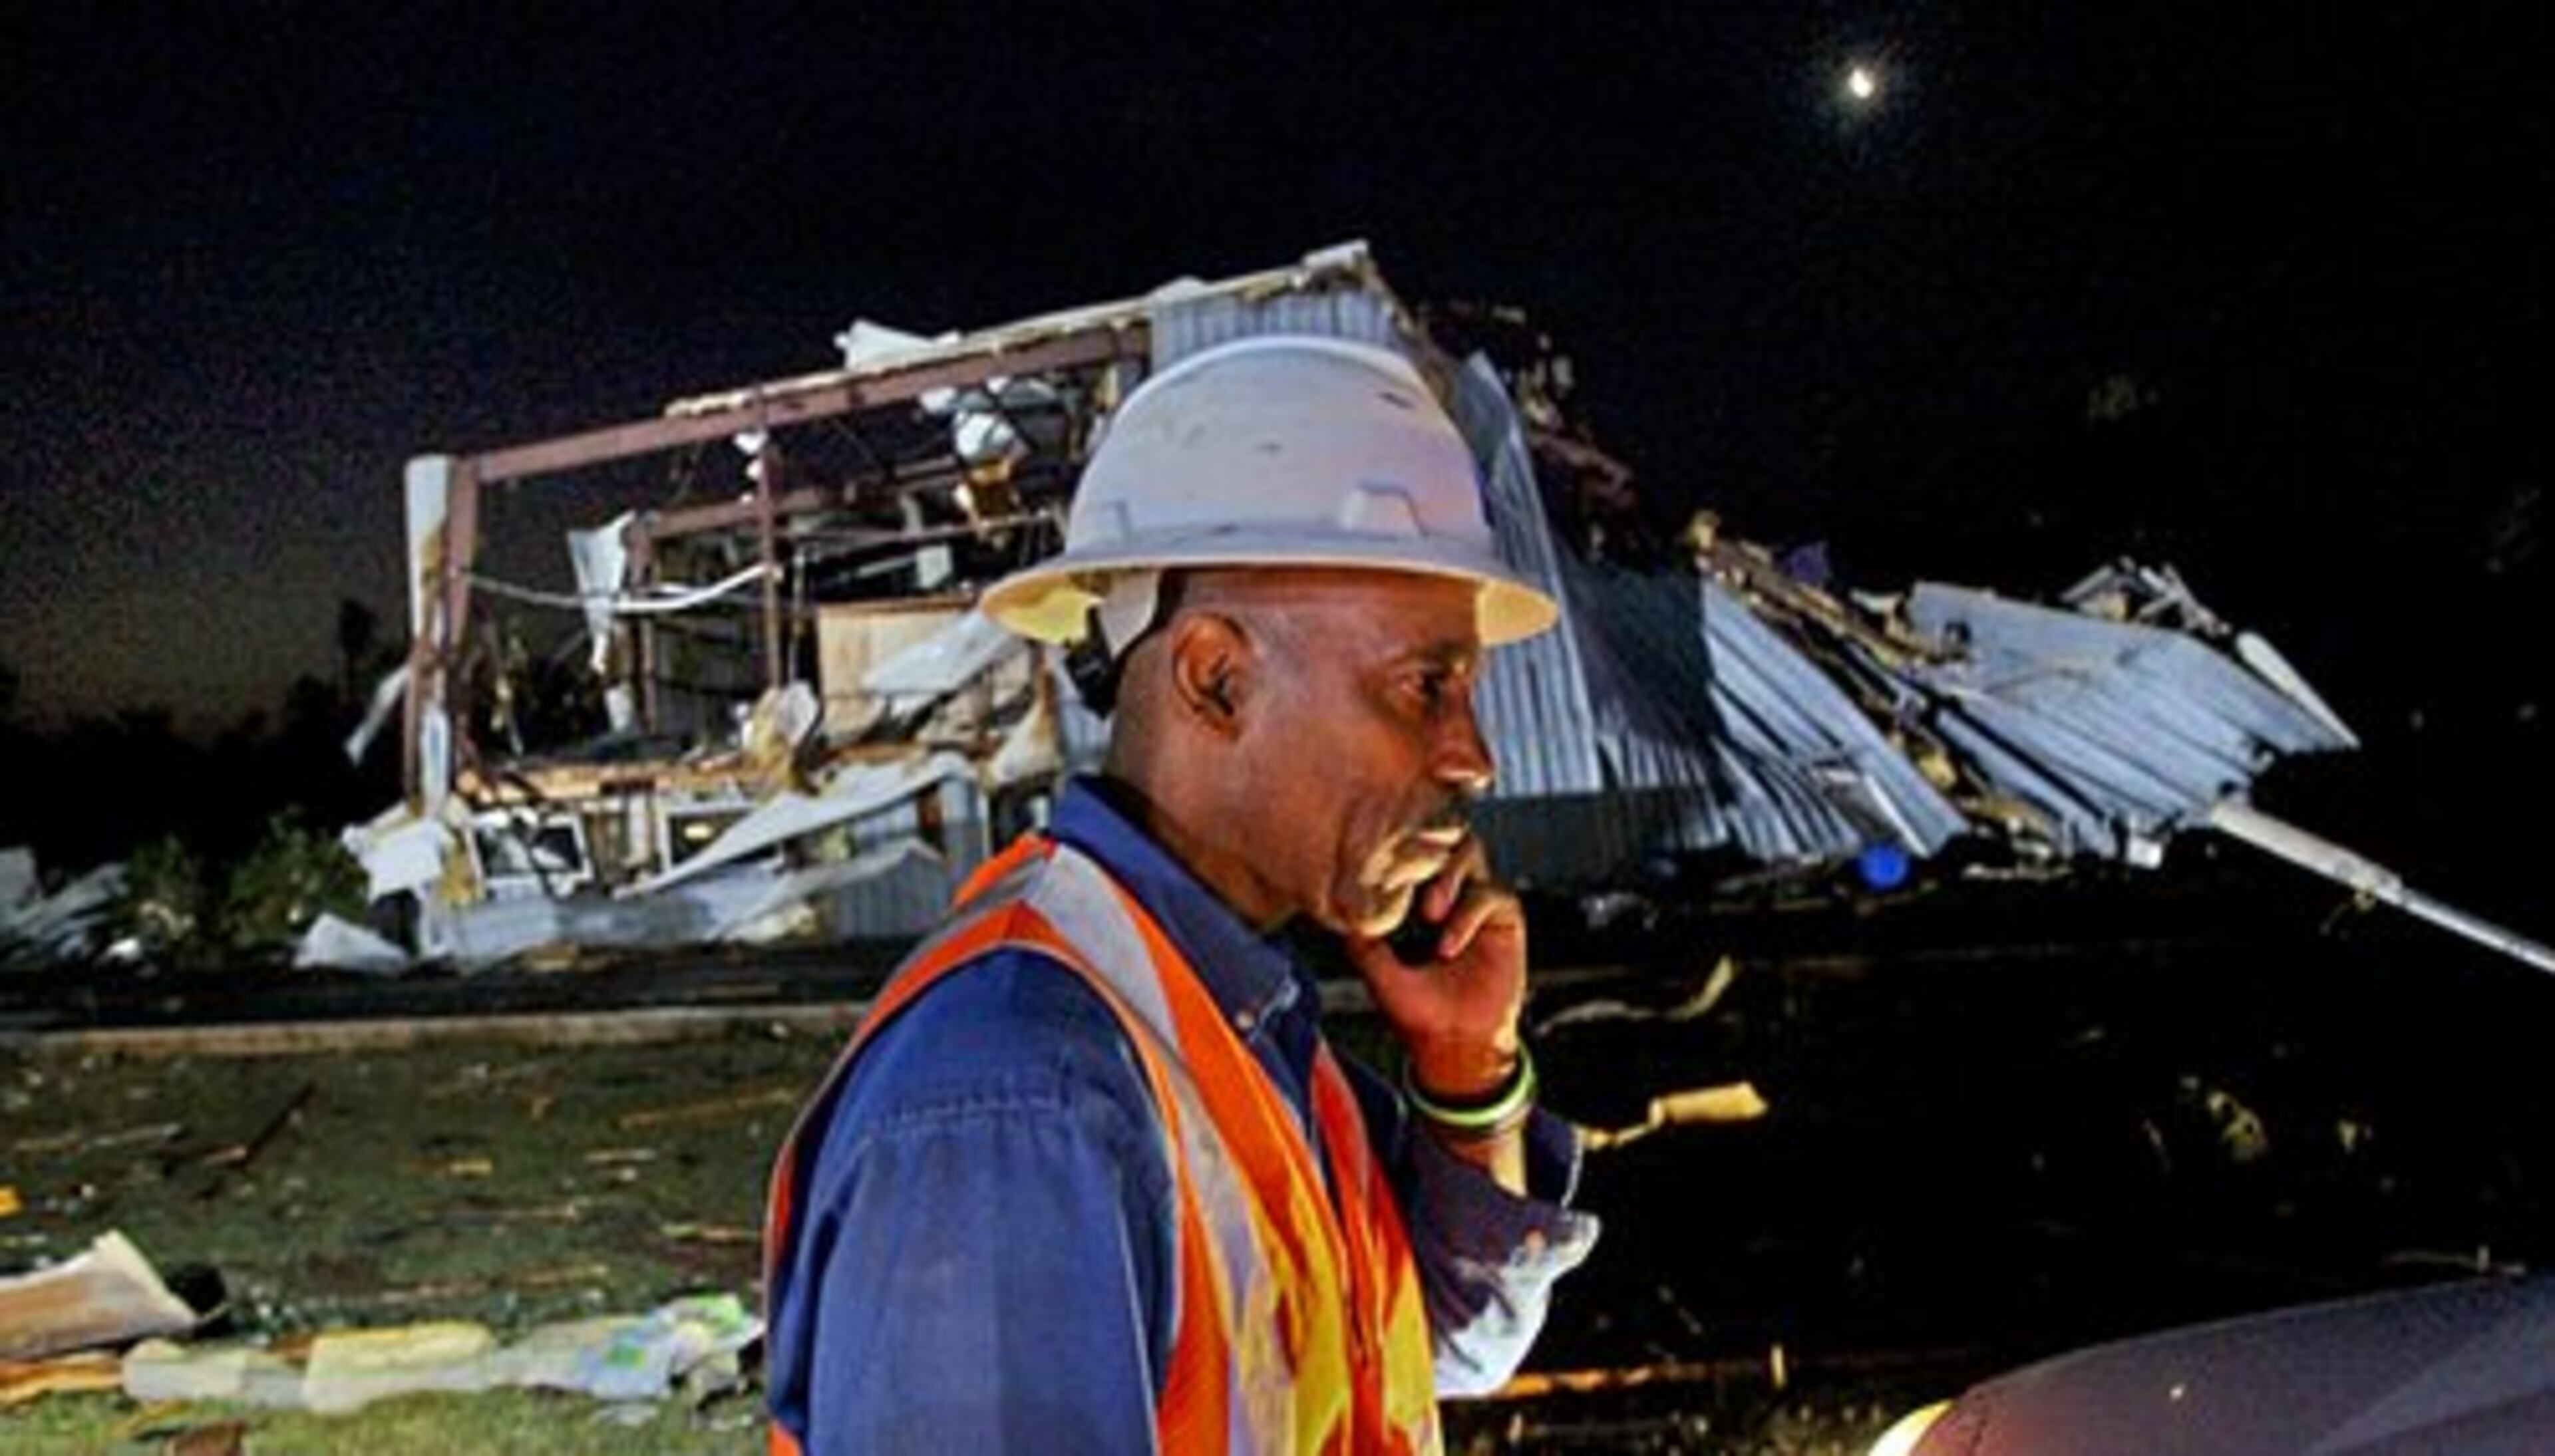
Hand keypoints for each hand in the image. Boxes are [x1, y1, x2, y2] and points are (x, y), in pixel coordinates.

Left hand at [1344, 833, 1526, 1100]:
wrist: (1454, 1046)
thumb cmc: (1417, 1013)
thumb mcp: (1378, 973)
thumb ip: (1362, 942)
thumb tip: (1336, 912)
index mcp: (1419, 899)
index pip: (1412, 853)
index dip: (1397, 852)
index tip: (1377, 868)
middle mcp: (1451, 893)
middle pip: (1444, 838)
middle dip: (1425, 853)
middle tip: (1408, 885)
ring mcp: (1479, 903)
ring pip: (1471, 854)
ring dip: (1449, 876)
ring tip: (1430, 913)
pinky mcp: (1505, 919)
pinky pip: (1492, 895)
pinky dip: (1467, 915)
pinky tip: (1446, 946)